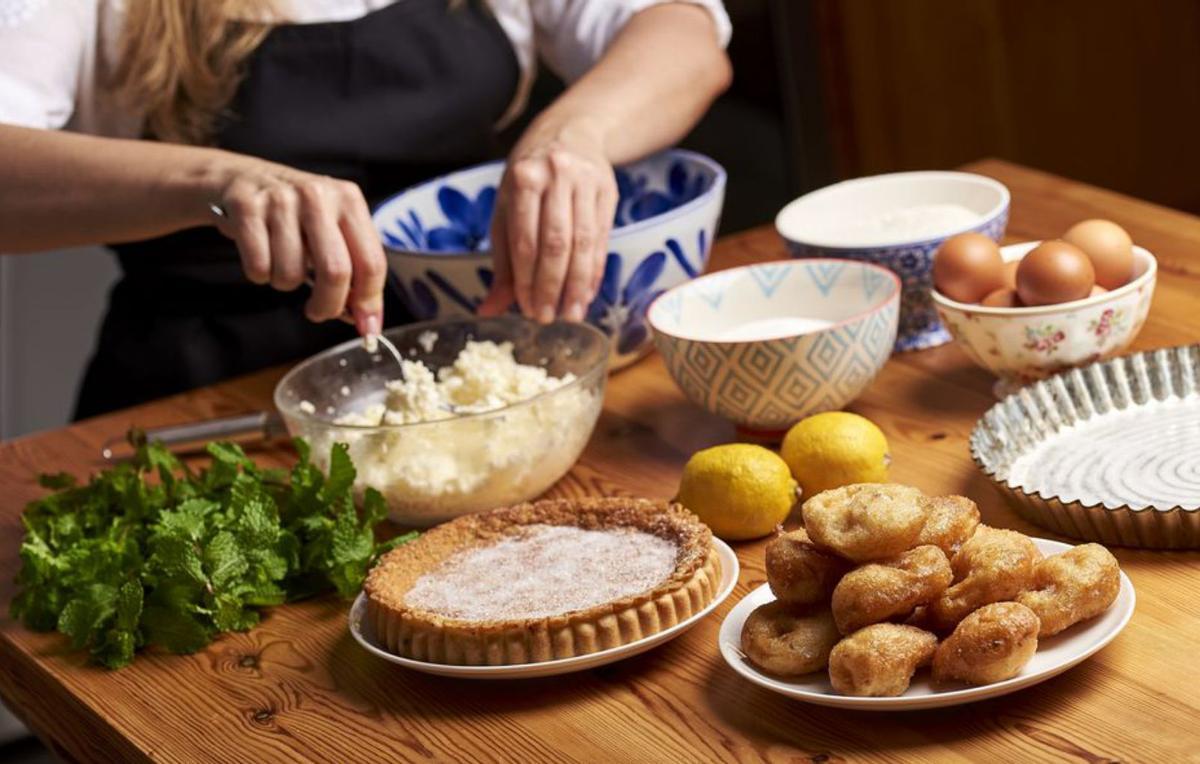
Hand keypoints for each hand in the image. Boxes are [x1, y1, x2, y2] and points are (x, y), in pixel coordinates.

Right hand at [209, 155, 385, 335]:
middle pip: (336, 271)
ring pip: (291, 274)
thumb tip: (367, 320)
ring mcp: (280, 199)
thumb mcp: (330, 230)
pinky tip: (260, 255)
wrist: (238, 178)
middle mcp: (318, 195)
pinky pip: (259, 266)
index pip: (371, 262)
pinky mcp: (246, 208)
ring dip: (285, 283)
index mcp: (349, 200)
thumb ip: (353, 271)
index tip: (365, 326)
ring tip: (281, 264)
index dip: (368, 302)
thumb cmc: (293, 214)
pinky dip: (259, 274)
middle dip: (327, 305)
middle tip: (317, 311)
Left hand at [479, 121, 617, 322]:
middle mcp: (556, 176)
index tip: (529, 310)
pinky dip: (595, 270)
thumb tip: (489, 309)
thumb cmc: (530, 178)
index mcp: (523, 179)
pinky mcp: (608, 190)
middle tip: (548, 318)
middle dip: (552, 287)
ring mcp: (585, 181)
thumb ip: (502, 261)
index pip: (525, 241)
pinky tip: (587, 293)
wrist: (571, 133)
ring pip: (583, 243)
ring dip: (577, 285)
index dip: (527, 280)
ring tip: (571, 313)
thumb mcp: (507, 209)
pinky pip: (602, 239)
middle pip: (556, 244)